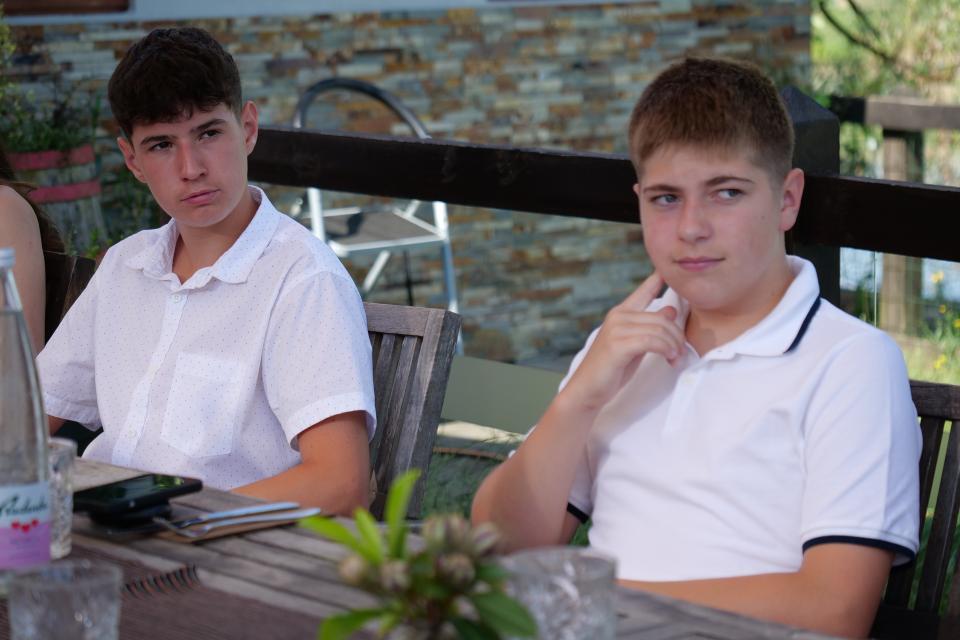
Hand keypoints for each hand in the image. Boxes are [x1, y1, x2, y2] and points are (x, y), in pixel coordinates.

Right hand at [561, 272, 683, 410]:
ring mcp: (616, 329)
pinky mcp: (618, 344)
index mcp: (620, 314)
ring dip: (674, 346)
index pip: (643, 291)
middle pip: (662, 318)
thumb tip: (671, 310)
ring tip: (675, 359)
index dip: (657, 279)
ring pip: (660, 330)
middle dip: (677, 337)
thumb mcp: (634, 345)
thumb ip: (650, 328)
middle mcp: (618, 316)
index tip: (666, 270)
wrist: (586, 390)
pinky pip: (652, 341)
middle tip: (680, 353)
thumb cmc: (610, 369)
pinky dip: (666, 350)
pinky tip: (668, 359)